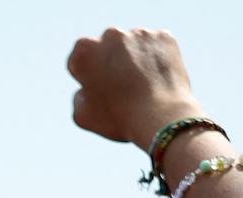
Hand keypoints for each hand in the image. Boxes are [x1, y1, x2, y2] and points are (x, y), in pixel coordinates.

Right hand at [67, 27, 202, 149]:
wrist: (162, 117)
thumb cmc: (120, 119)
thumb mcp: (84, 116)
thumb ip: (78, 97)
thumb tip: (87, 88)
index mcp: (85, 50)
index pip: (80, 60)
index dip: (88, 78)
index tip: (100, 92)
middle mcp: (111, 35)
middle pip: (108, 48)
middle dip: (112, 63)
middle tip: (123, 89)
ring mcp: (139, 33)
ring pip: (134, 46)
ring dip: (136, 60)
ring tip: (144, 87)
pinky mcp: (163, 37)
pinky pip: (157, 47)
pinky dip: (157, 59)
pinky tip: (158, 80)